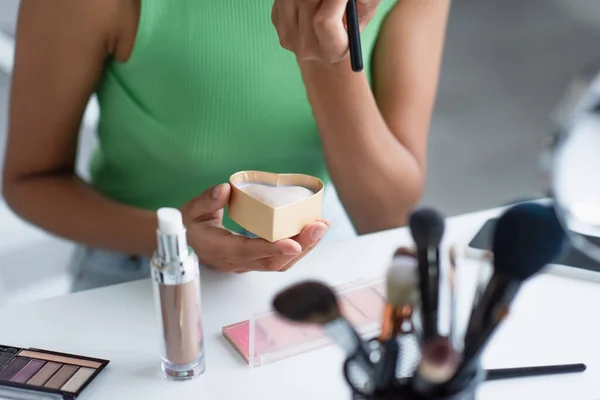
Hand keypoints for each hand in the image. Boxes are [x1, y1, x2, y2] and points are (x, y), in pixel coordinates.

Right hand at [180, 183, 328, 272]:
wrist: (185, 243)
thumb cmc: (188, 225)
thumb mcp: (191, 210)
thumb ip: (207, 200)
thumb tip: (226, 189)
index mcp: (220, 250)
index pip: (250, 252)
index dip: (273, 249)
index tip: (294, 243)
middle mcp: (237, 261)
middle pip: (274, 261)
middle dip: (301, 246)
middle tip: (320, 227)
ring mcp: (248, 264)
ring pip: (280, 263)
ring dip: (304, 247)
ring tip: (321, 228)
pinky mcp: (255, 260)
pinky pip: (280, 259)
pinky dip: (299, 247)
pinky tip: (312, 232)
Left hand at [271, 0, 380, 62]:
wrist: (327, 33)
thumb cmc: (352, 17)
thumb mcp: (365, 9)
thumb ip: (364, 0)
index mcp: (332, 51)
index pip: (324, 21)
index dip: (334, 0)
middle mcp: (306, 48)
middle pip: (307, 2)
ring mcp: (287, 36)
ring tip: (322, 0)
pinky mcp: (276, 20)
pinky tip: (310, 1)